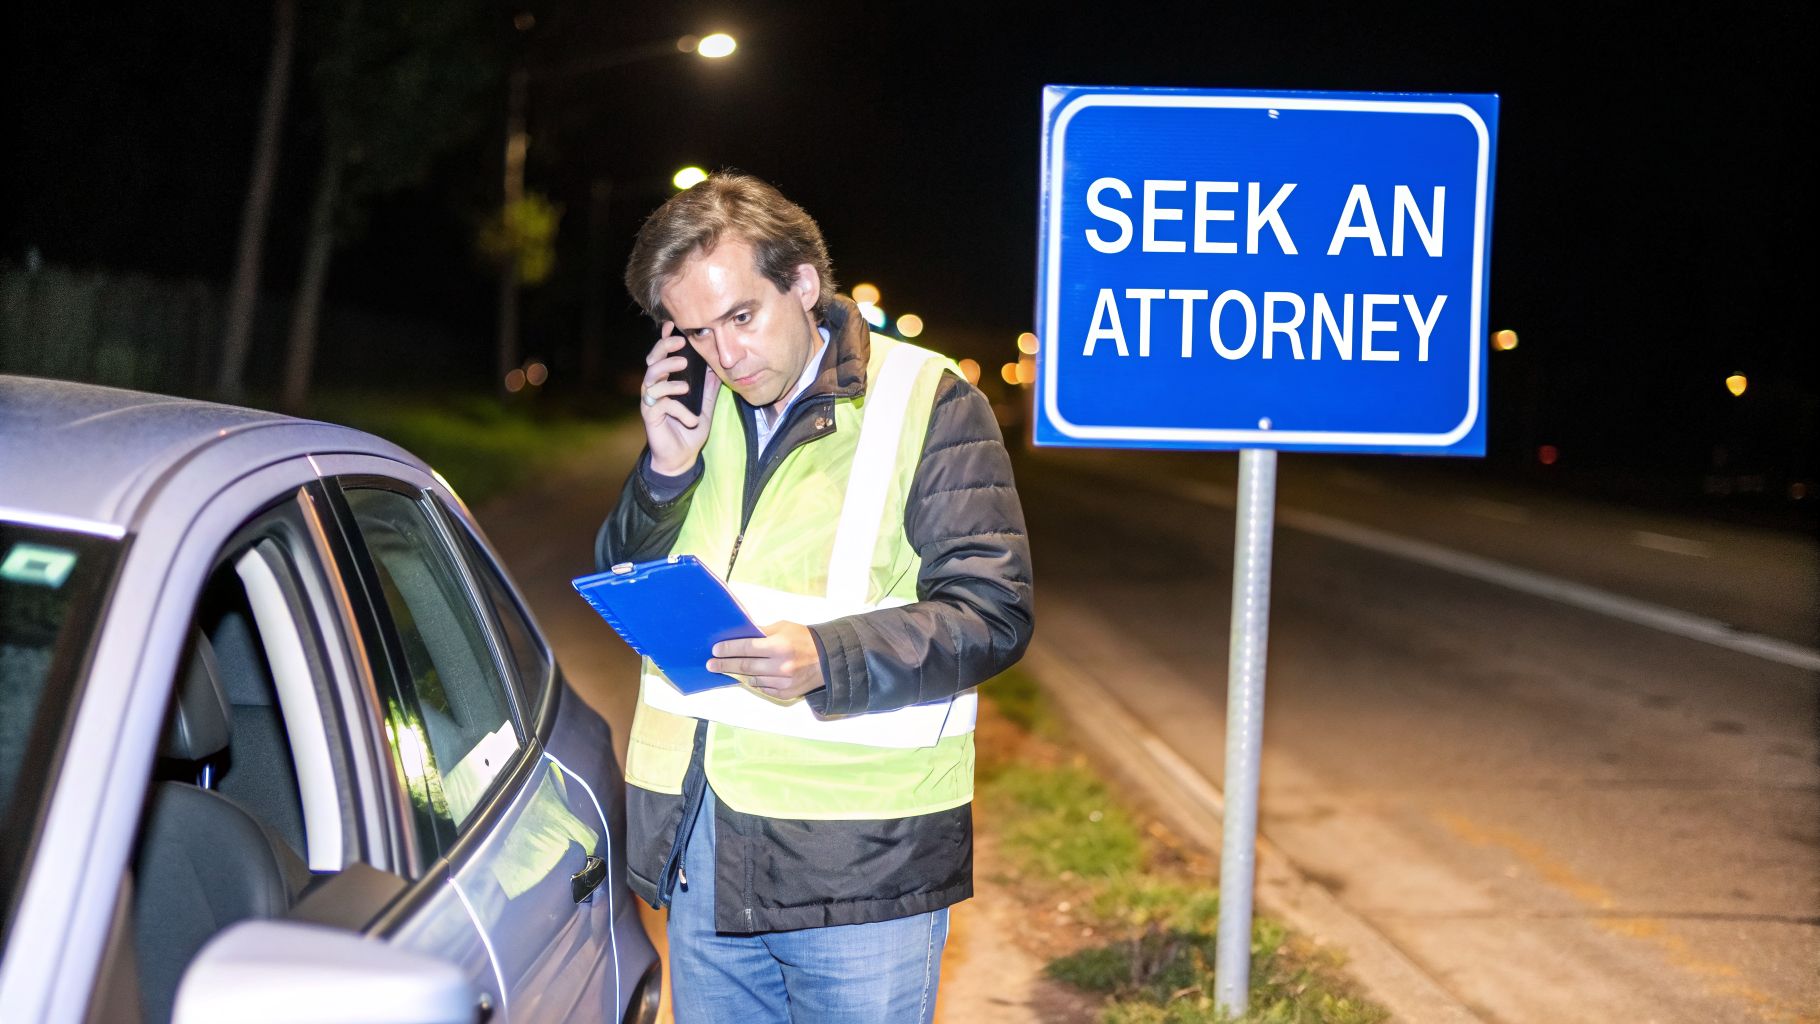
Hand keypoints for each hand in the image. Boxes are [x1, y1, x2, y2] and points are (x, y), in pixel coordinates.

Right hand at [639, 323, 718, 475]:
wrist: (681, 458)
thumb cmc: (689, 431)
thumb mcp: (705, 407)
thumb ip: (709, 388)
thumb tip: (718, 368)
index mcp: (667, 382)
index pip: (662, 356)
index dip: (665, 340)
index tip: (672, 326)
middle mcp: (655, 388)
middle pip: (652, 360)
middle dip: (664, 348)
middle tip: (681, 345)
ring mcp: (650, 401)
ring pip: (652, 377)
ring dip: (669, 374)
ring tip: (685, 380)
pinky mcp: (650, 415)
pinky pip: (661, 403)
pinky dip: (679, 408)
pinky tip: (691, 418)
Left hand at [709, 622, 823, 700]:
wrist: (829, 659)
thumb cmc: (804, 639)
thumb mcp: (784, 628)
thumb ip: (762, 632)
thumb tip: (740, 634)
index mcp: (779, 645)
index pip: (746, 648)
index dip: (729, 649)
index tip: (715, 650)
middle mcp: (780, 666)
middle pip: (744, 666)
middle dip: (725, 665)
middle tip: (711, 664)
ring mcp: (783, 682)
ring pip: (752, 679)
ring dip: (741, 674)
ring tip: (732, 668)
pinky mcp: (786, 693)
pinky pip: (763, 688)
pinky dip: (757, 681)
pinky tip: (755, 675)